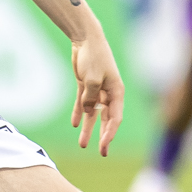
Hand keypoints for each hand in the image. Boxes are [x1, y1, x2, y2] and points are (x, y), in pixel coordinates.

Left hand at [68, 34, 124, 154]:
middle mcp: (109, 93)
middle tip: (101, 153)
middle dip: (103, 137)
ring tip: (83, 144)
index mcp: (117, 92)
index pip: (115, 118)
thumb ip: (89, 98)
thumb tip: (88, 111)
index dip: (110, 133)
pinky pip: (82, 103)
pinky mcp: (85, 85)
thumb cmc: (93, 57)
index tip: (103, 145)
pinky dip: (78, 113)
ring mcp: (97, 89)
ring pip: (93, 113)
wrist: (86, 38)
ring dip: (88, 129)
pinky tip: (75, 124)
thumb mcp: (91, 79)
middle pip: (106, 119)